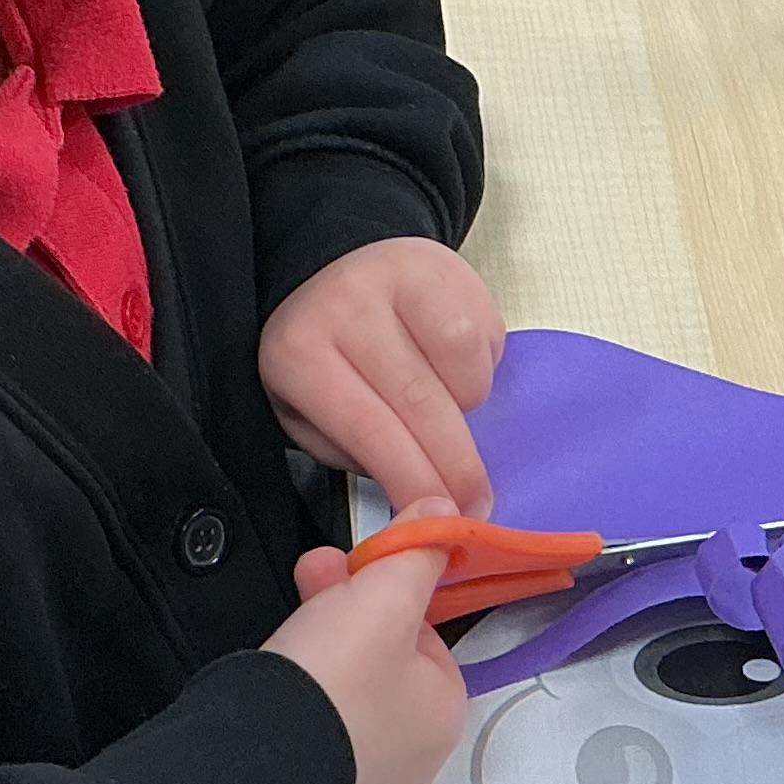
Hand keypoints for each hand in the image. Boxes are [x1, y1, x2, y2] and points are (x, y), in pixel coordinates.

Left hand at [260, 238, 504, 520]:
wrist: (335, 266)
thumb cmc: (327, 356)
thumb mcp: (310, 413)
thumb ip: (355, 454)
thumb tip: (416, 497)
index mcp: (300, 354)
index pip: (367, 429)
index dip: (412, 480)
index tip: (441, 518)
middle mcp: (345, 308)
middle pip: (420, 402)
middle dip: (455, 465)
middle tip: (476, 503)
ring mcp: (397, 278)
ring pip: (462, 365)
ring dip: (468, 406)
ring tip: (451, 411)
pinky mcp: (442, 265)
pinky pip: (484, 335)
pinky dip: (480, 367)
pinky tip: (455, 368)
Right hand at [272, 507, 468, 783]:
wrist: (254, 766)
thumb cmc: (331, 684)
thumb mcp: (383, 597)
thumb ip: (416, 552)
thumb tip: (440, 513)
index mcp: (443, 714)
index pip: (425, 635)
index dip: (385, 594)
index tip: (350, 571)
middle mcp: (411, 758)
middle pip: (382, 664)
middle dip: (344, 614)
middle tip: (308, 579)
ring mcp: (361, 783)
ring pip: (344, 697)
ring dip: (315, 654)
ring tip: (284, 627)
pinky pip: (312, 731)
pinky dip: (295, 703)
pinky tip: (269, 684)